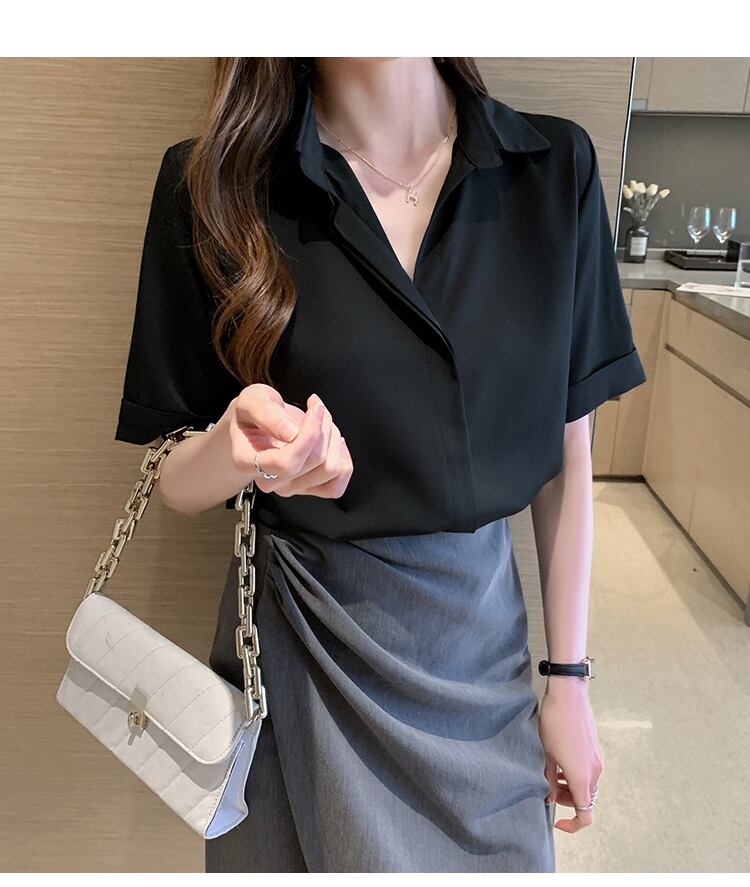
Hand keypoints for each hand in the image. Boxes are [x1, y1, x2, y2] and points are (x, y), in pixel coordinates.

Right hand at [229, 383, 352, 498]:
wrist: (253, 427)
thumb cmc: (252, 415)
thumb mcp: (252, 399)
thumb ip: (268, 414)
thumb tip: (292, 433)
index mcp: (247, 461)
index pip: (286, 462)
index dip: (308, 435)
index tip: (315, 409)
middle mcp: (268, 481)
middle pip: (315, 462)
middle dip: (324, 428)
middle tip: (317, 409)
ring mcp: (289, 488)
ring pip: (330, 469)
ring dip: (334, 438)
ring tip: (321, 422)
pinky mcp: (308, 489)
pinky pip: (337, 485)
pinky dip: (343, 459)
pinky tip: (331, 441)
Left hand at [537, 678, 602, 833]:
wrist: (568, 695)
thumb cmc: (554, 723)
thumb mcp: (545, 755)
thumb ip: (549, 780)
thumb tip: (549, 798)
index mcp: (582, 777)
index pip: (585, 815)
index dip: (573, 825)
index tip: (557, 820)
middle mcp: (595, 771)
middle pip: (586, 800)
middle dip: (568, 802)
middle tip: (549, 791)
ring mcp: (597, 759)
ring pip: (588, 786)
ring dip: (572, 788)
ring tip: (553, 775)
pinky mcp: (596, 749)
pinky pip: (589, 771)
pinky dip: (577, 774)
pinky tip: (560, 761)